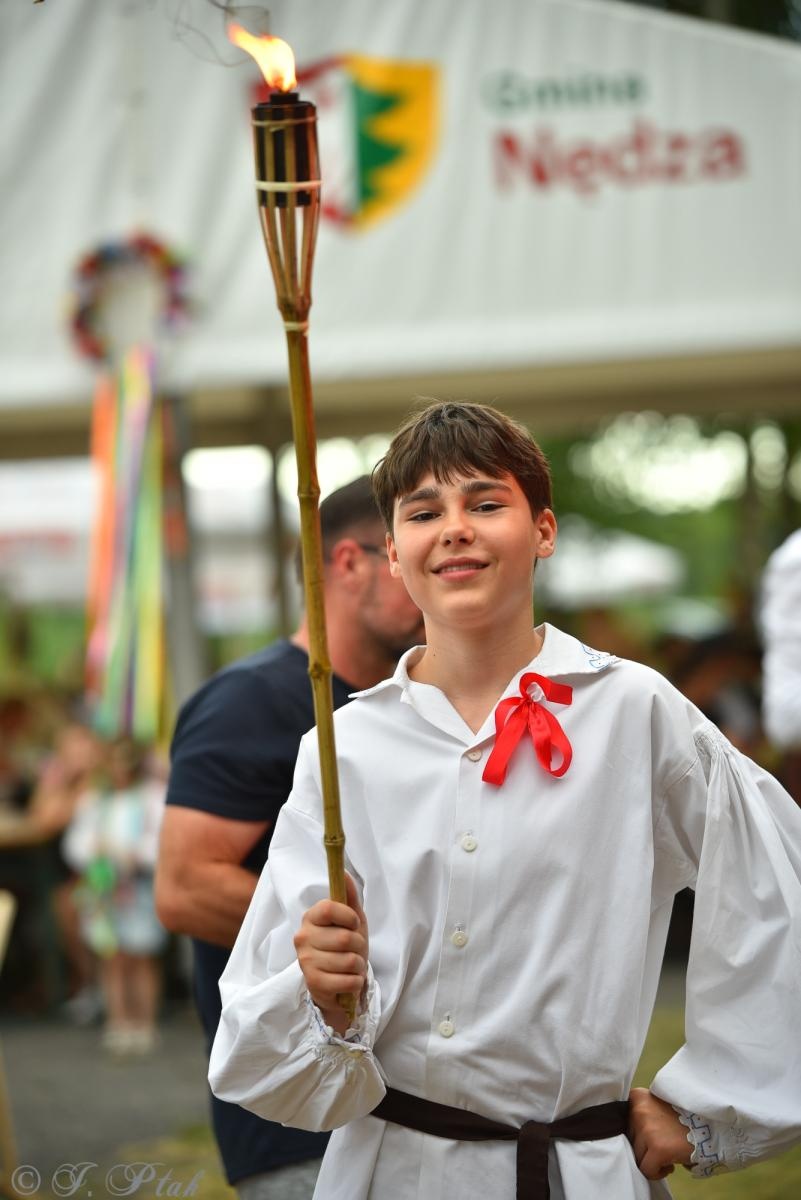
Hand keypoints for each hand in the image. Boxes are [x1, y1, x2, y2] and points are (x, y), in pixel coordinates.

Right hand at [293, 873, 367, 1034]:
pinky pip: (348, 980)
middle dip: (358, 945)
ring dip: (358, 965)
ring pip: (348, 960)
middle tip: (353, 949)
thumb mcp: (351, 920)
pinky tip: (348, 979)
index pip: (329, 908)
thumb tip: (344, 872)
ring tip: (350, 965)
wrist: (336, 981)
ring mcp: (305, 961)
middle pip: (344, 938)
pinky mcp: (313, 983)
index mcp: (311, 917)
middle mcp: (302, 937)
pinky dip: (356, 981)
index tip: (354, 923)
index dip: (349, 916)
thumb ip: (349, 897)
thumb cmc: (344, 947)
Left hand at [628, 1088, 692, 1180]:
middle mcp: (639, 1110)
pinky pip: (646, 1169)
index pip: (625, 1123)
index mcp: (637, 1097)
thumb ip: (640, 1114)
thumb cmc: (683, 1118)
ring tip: (668, 1154)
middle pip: (630, 1140)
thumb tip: (625, 1137)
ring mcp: (647, 1129)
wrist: (710, 1124)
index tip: (652, 1136)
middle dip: (645, 1147)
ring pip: (637, 1156)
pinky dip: (657, 1173)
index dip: (638, 1134)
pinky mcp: (657, 1148)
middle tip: (664, 1145)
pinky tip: (670, 1165)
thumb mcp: (657, 1105)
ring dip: (651, 1159)